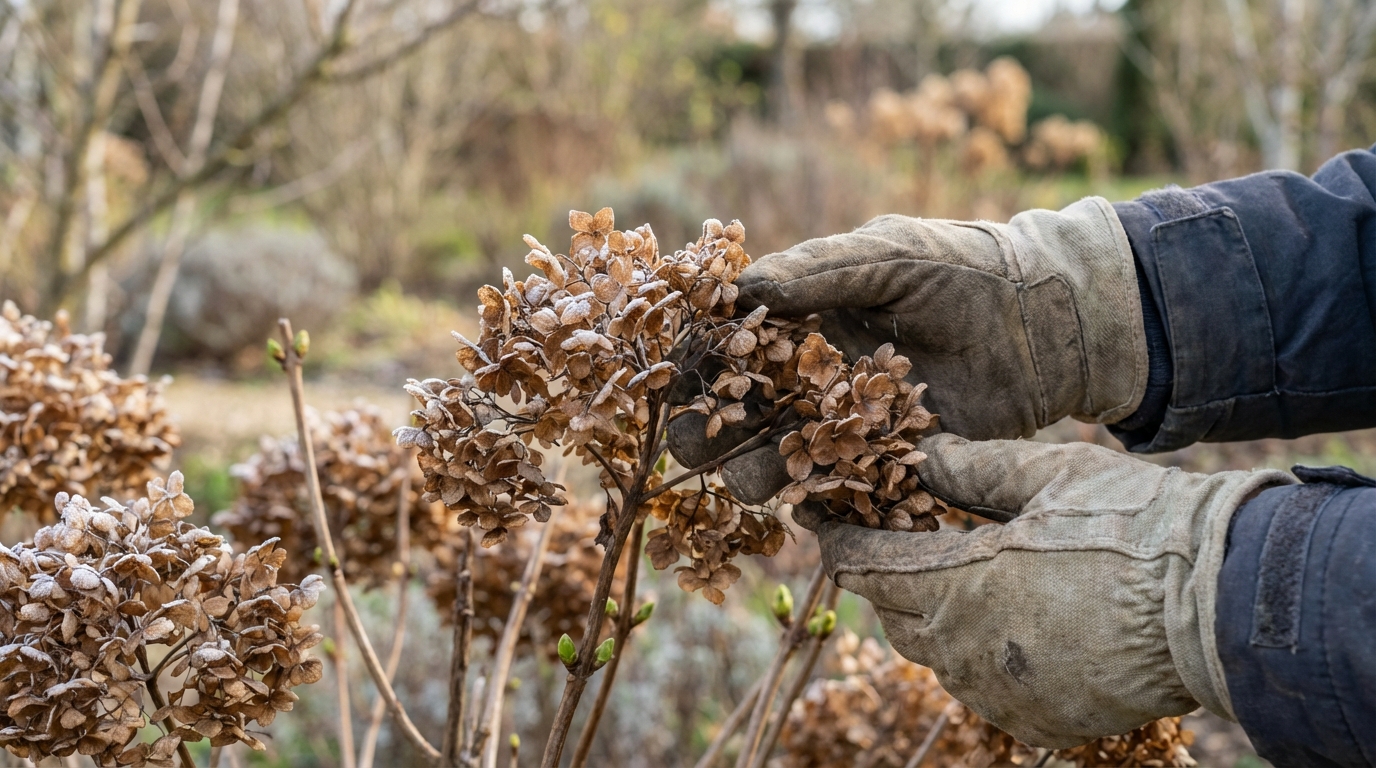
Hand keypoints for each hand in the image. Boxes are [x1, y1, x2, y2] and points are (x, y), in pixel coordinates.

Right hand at [668, 198, 1150, 503]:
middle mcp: (818, 375)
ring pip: (786, 454)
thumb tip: (742, 287)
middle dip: (712, 429)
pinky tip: (801, 505)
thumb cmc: (964, 269)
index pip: (735, 345)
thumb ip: (817, 271)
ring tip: (747, 478)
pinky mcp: (891, 462)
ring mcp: (852, 423)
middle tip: (688, 446)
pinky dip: (819, 499)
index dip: (699, 363)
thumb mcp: (888, 256)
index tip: (670, 379)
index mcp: (805, 319)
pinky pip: (844, 488)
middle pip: (746, 410)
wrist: (1048, 320)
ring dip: (757, 469)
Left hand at [794, 434, 1291, 747]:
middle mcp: (966, 650)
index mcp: (957, 584)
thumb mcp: (1047, 473)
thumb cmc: (1135, 525)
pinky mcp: (1040, 719)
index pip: (865, 565)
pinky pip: (981, 686)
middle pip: (893, 612)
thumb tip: (920, 455)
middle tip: (892, 534)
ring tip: (953, 572)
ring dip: (930, 613)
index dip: (836, 536)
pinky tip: (1003, 620)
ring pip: (935, 652)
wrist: (1222, 602)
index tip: (817, 514)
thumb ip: (971, 468)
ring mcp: (1001, 693)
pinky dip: (976, 652)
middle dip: (883, 573)